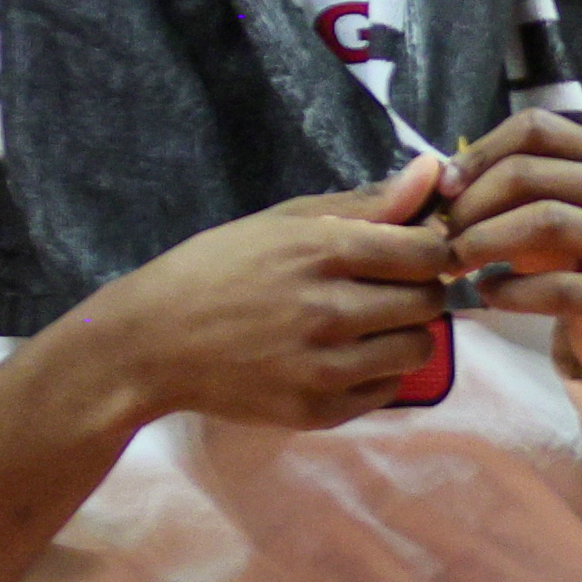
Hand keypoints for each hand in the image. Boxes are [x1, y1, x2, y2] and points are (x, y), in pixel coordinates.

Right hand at [74, 153, 456, 429]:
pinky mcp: (318, 410)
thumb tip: (432, 171)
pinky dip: (377, 373)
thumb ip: (366, 203)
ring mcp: (324, 367)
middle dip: (417, 292)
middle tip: (383, 291)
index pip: (428, 253)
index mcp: (321, 252)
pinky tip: (342, 358)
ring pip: (418, 348)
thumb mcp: (283, 223)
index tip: (409, 257)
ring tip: (365, 326)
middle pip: (429, 301)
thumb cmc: (216, 270)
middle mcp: (329, 311)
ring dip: (404, 334)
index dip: (428, 252)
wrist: (149, 344)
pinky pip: (389, 389)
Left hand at [442, 110, 581, 378]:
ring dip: (484, 241)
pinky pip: (559, 288)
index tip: (444, 189)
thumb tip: (436, 175)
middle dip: (471, 203)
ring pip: (548, 221)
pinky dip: (510, 291)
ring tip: (455, 263)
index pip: (535, 128)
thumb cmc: (576, 258)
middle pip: (531, 172)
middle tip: (441, 235)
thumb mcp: (546, 210)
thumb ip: (502, 185)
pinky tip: (488, 293)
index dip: (480, 153)